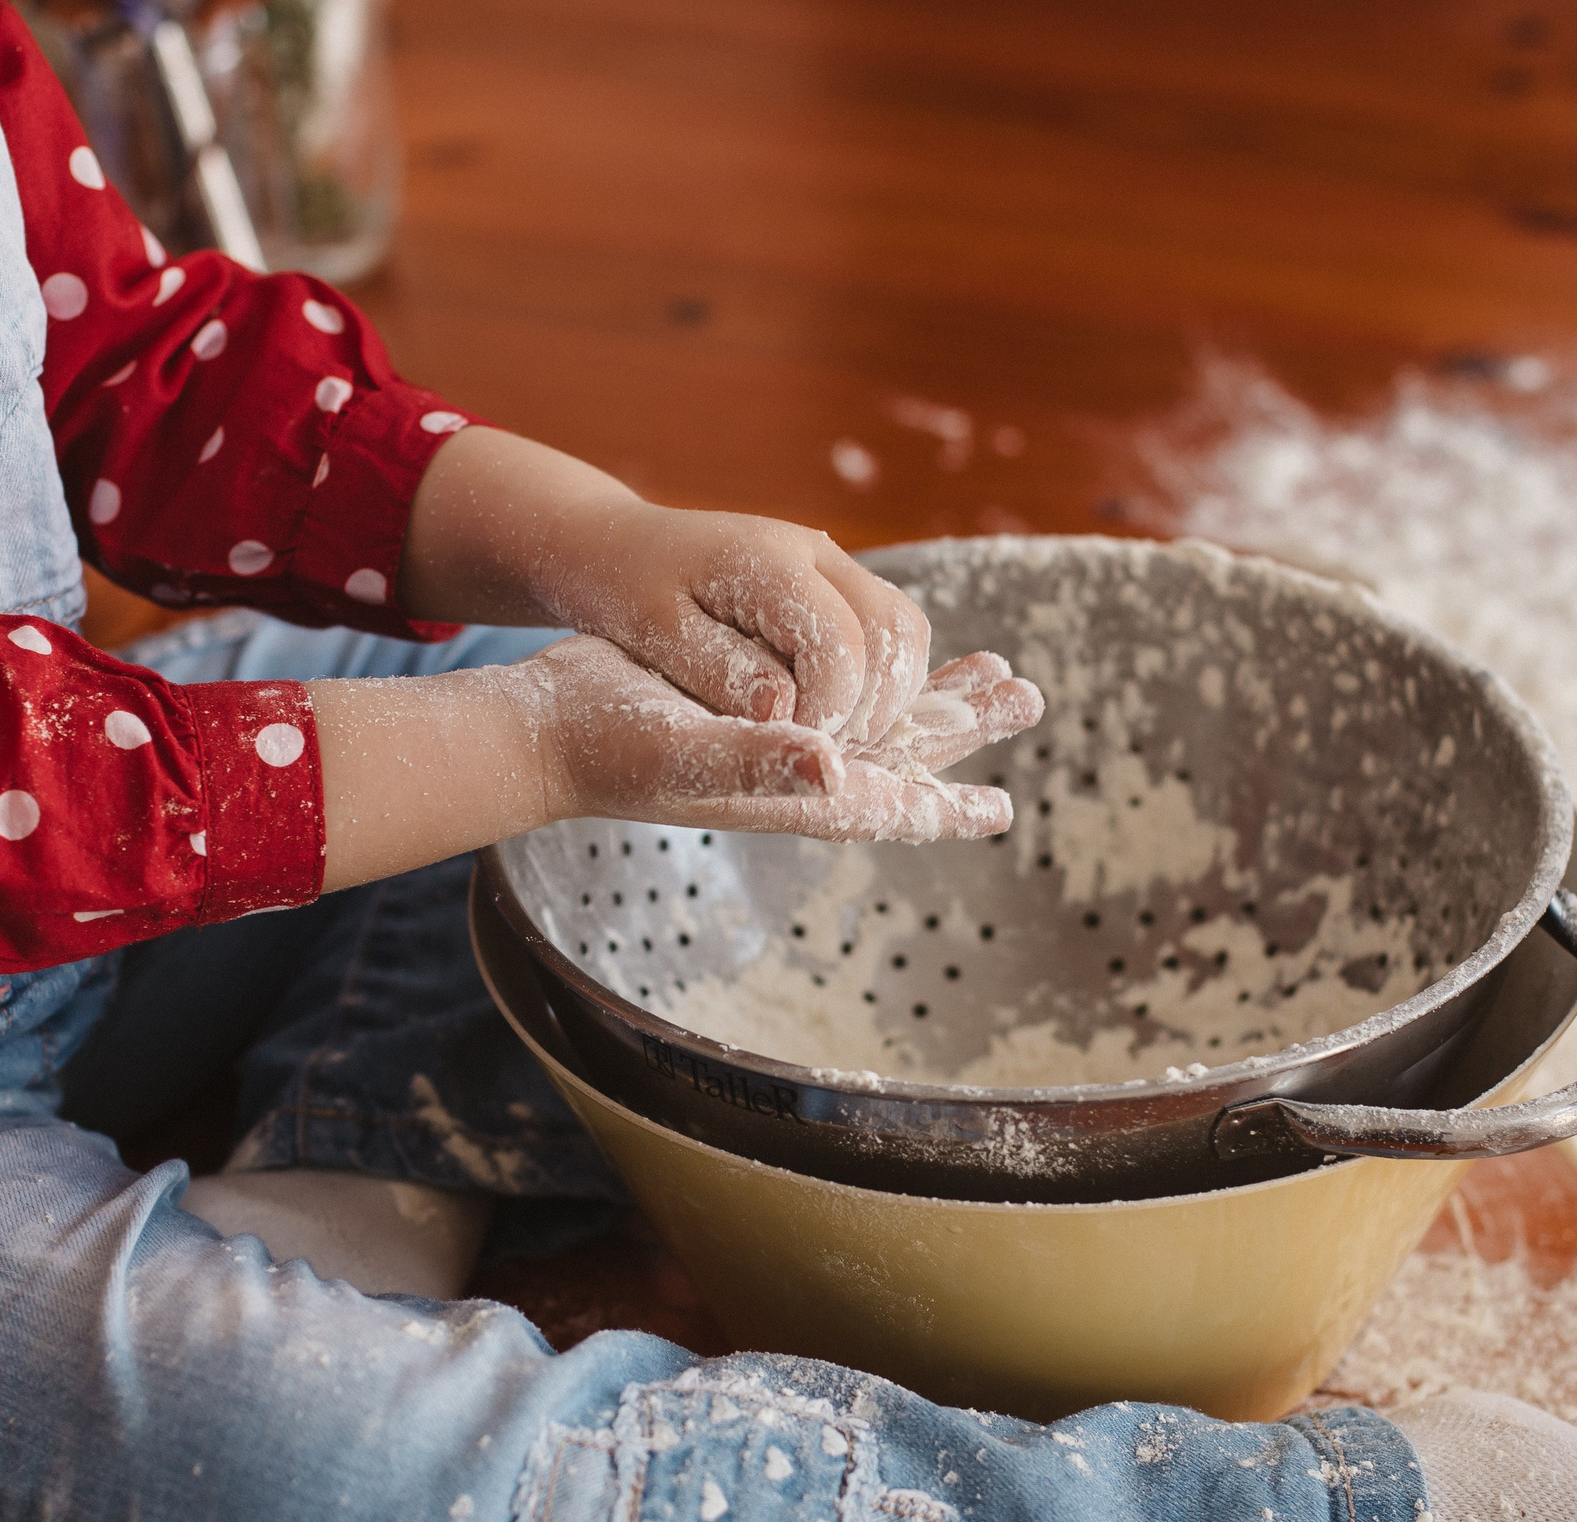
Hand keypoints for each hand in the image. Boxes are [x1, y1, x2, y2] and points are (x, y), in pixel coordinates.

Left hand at [403, 429, 931, 742]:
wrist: (613, 545)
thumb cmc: (622, 588)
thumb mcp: (656, 637)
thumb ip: (720, 672)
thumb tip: (783, 710)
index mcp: (769, 562)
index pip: (842, 645)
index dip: (828, 712)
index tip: (786, 746)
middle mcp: (815, 552)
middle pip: (894, 634)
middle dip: (870, 708)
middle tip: (817, 752)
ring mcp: (830, 563)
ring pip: (904, 631)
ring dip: (885, 695)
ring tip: (826, 738)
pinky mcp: (832, 582)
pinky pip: (887, 631)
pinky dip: (877, 679)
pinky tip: (830, 714)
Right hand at [528, 637, 1042, 842]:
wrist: (550, 727)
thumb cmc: (610, 746)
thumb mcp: (685, 753)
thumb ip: (759, 763)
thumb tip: (834, 770)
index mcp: (793, 791)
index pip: (890, 806)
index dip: (947, 808)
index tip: (1001, 810)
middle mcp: (797, 773)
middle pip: (903, 755)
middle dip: (965, 726)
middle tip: (1025, 694)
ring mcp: (779, 741)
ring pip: (879, 719)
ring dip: (934, 695)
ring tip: (987, 668)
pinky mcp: (758, 706)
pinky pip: (839, 691)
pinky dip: (879, 672)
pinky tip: (894, 655)